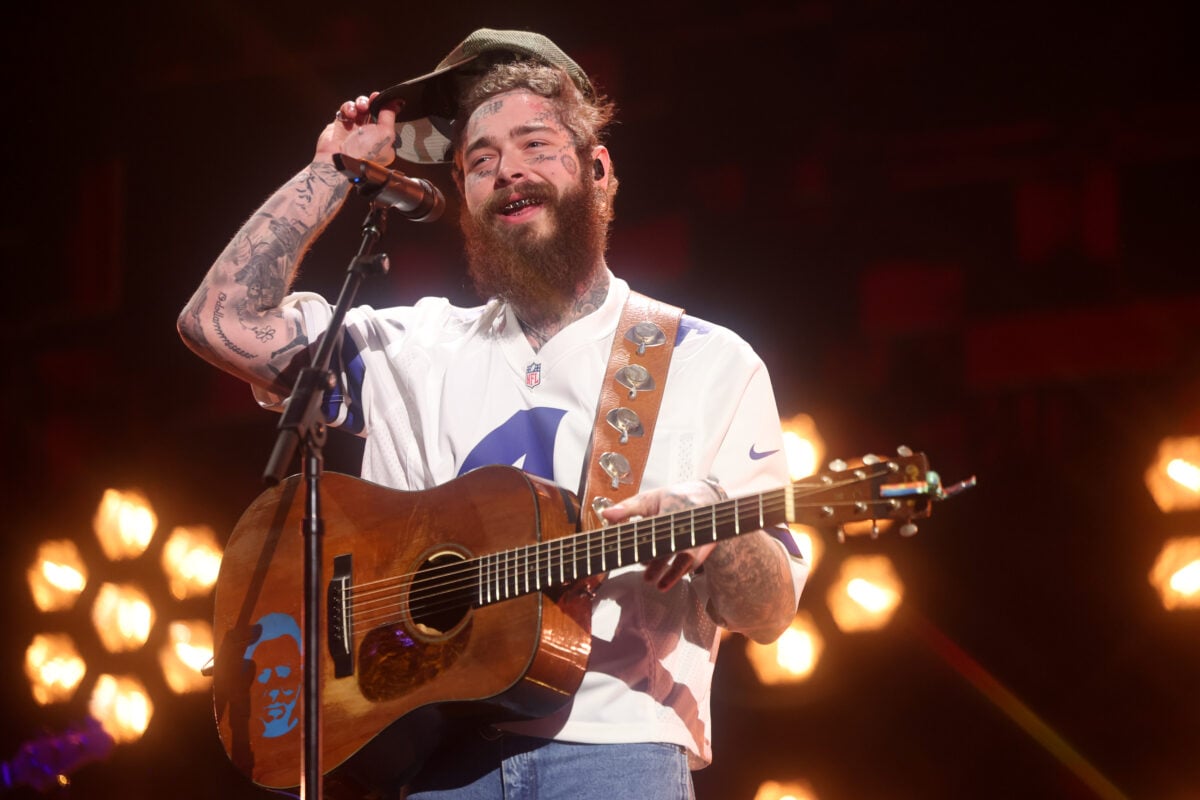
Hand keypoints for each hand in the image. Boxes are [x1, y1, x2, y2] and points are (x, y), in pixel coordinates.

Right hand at [314, 92, 398, 164]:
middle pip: (372, 111)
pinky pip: (346, 110)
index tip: (383, 99)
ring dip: (361, 103)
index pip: (386, 119)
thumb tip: (395, 102)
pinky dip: (348, 108)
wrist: (340, 161)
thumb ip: (389, 116)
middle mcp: (369, 135)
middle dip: (372, 102)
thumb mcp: (386, 133)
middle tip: (372, 99)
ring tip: (361, 108)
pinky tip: (349, 114)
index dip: (385, 107)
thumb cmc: (366, 152)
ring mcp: (354, 129)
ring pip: (359, 108)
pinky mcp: (341, 125)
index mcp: (383, 140)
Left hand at [600, 480, 724, 590]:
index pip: (660, 524)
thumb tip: (606, 514)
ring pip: (688, 556)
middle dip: (659, 561)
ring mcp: (701, 534)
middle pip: (675, 543)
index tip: (634, 551)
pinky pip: (694, 563)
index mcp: (675, 505)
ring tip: (654, 582)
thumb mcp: (649, 499)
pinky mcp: (706, 545)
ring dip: (671, 572)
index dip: (647, 540)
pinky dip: (678, 572)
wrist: (706, 499)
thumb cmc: (673, 499)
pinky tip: (665, 582)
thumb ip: (627, 508)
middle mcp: (691, 520)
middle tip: (645, 575)